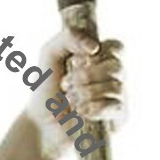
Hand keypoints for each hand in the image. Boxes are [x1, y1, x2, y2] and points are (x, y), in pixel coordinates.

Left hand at [25, 18, 125, 159]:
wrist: (40, 123)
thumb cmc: (47, 88)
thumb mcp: (51, 53)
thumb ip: (69, 37)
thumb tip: (94, 46)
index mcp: (103, 61)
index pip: (117, 48)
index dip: (99, 52)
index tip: (76, 60)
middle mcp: (114, 78)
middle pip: (117, 66)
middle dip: (87, 74)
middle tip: (67, 84)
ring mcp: (118, 99)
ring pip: (115, 86)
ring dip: (85, 92)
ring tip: (69, 100)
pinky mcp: (118, 120)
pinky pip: (115, 107)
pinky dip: (93, 107)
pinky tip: (80, 111)